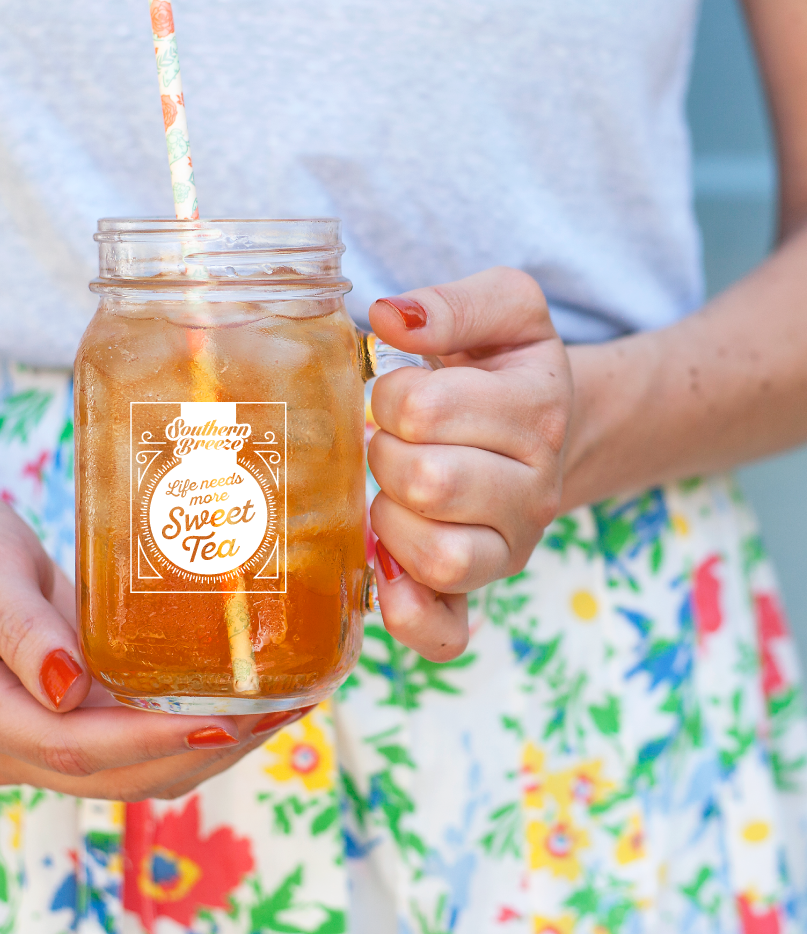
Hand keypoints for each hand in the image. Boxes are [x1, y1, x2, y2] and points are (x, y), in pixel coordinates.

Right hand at [0, 489, 294, 799]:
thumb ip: (18, 628)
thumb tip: (68, 689)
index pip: (72, 748)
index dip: (147, 741)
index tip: (217, 721)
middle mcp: (9, 743)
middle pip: (113, 774)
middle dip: (196, 751)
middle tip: (272, 713)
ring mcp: (40, 739)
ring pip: (133, 771)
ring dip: (205, 750)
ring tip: (276, 711)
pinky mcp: (70, 721)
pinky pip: (134, 744)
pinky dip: (188, 732)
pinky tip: (239, 703)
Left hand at [367, 268, 571, 661]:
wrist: (549, 426)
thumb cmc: (508, 368)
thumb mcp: (505, 308)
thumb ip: (453, 303)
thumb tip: (389, 317)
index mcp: (536, 412)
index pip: (425, 409)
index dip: (391, 393)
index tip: (400, 389)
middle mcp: (533, 490)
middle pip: (427, 483)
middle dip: (385, 452)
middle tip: (390, 439)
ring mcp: (510, 548)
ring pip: (437, 556)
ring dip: (391, 519)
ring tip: (392, 489)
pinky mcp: (483, 588)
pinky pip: (447, 631)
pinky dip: (410, 614)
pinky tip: (387, 576)